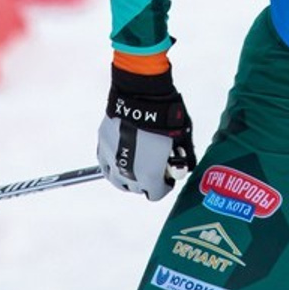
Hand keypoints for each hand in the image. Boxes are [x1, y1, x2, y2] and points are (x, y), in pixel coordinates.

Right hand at [96, 61, 194, 200]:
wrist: (141, 95)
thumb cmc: (164, 117)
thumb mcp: (181, 140)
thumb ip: (184, 158)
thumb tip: (185, 166)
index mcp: (149, 176)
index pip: (156, 194)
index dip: (164, 185)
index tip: (166, 175)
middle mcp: (127, 174)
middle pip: (136, 189)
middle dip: (147, 180)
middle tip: (153, 166)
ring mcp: (112, 161)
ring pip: (118, 180)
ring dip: (128, 176)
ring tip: (137, 163)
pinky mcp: (103, 146)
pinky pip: (106, 165)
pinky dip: (114, 164)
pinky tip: (123, 155)